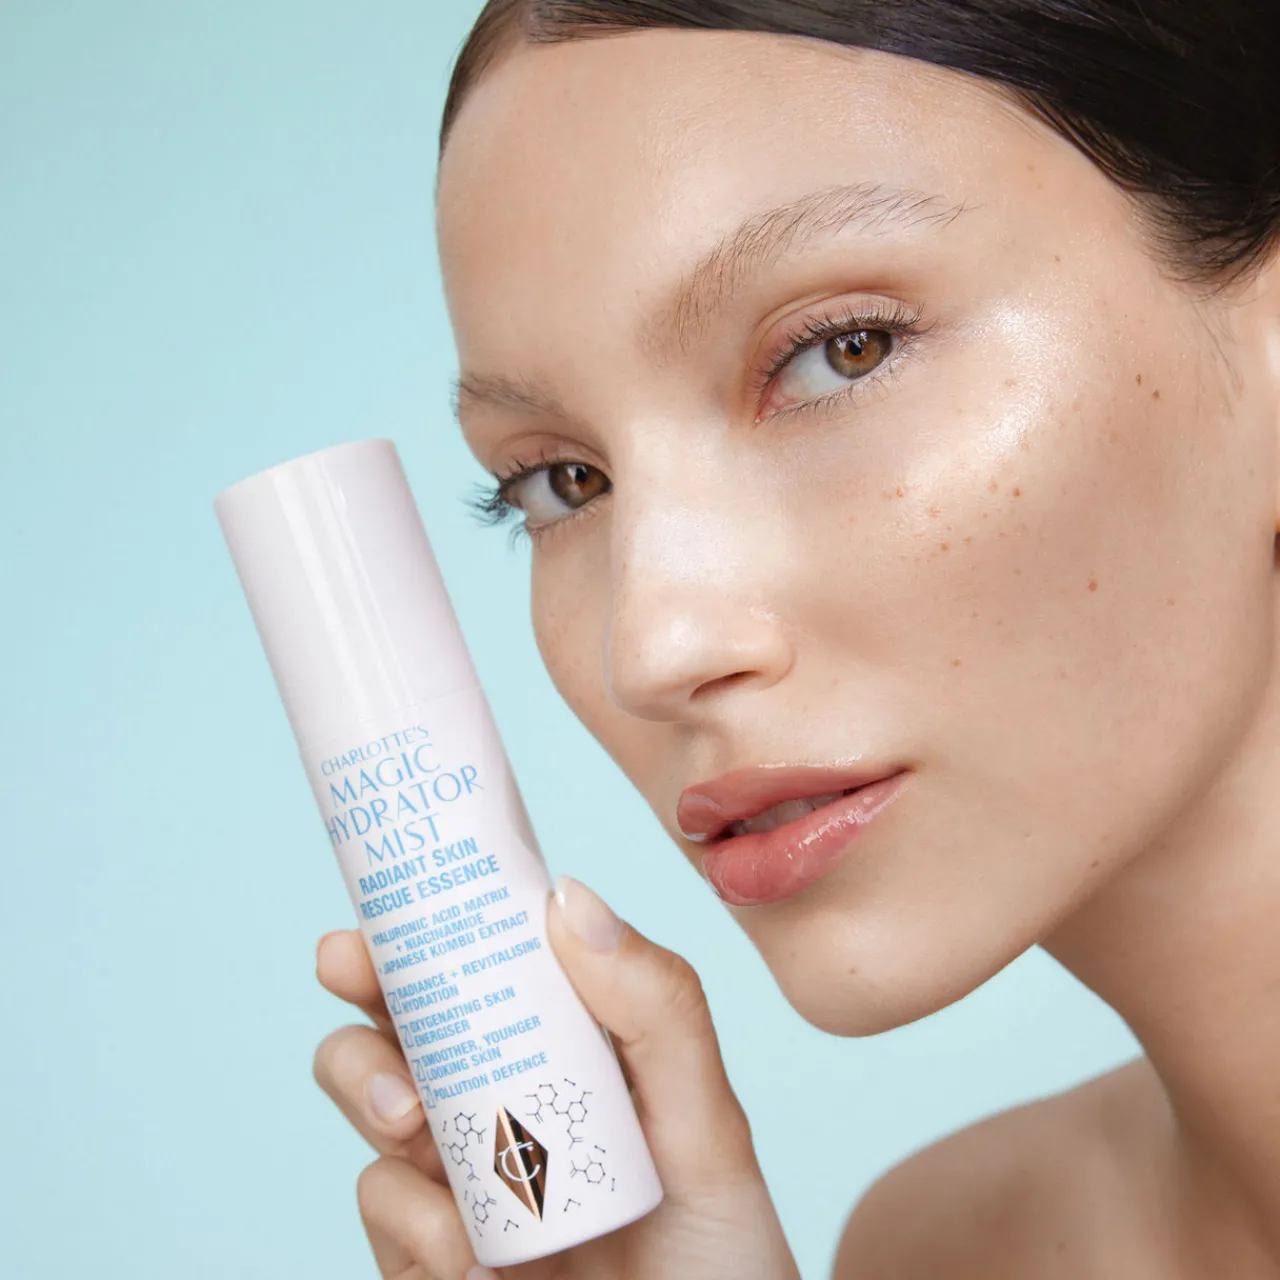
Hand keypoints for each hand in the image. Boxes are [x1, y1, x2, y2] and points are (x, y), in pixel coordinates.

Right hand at [313, 874, 798, 1279]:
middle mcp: (504, 1101)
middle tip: (350, 969)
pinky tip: (473, 1256)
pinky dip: (415, 1221)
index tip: (390, 897)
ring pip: (373, 1100)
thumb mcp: (706, 1126)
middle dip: (365, 987)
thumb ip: (657, 1011)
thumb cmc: (716, 1251)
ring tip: (412, 1121)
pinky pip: (385, 1210)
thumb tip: (569, 895)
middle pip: (407, 1018)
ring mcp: (461, 1178)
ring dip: (373, 1089)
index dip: (434, 924)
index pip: (492, 965)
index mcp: (567, 1050)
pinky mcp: (430, 1254)